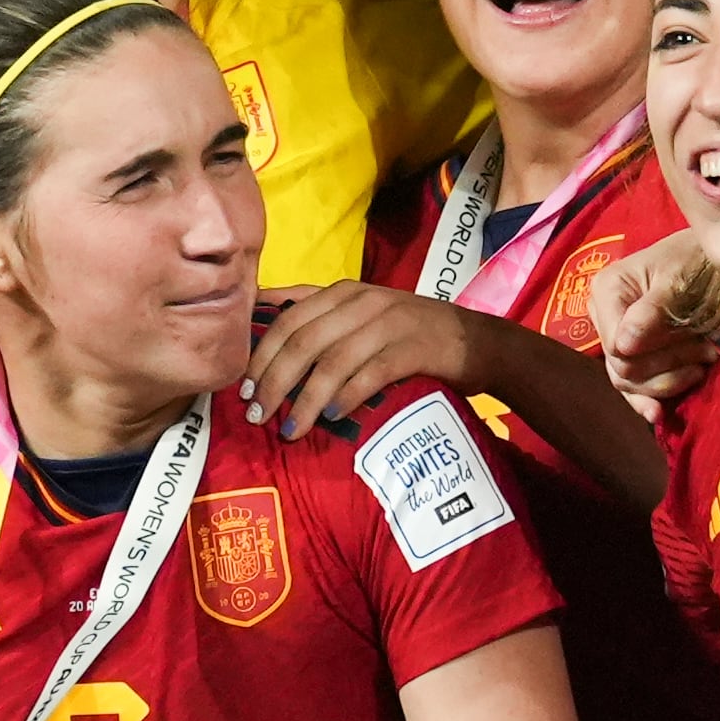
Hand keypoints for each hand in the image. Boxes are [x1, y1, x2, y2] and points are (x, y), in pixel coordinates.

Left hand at [245, 281, 487, 435]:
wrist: (476, 341)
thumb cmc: (410, 333)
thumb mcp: (362, 315)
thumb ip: (320, 319)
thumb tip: (263, 332)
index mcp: (342, 292)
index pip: (287, 318)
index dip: (261, 354)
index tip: (243, 387)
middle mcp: (361, 302)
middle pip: (303, 342)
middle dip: (274, 380)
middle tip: (258, 414)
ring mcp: (387, 323)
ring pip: (332, 361)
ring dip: (305, 399)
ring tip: (289, 428)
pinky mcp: (411, 349)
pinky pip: (369, 374)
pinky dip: (346, 397)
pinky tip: (331, 418)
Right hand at [590, 234, 711, 418]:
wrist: (714, 261)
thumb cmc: (699, 261)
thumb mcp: (680, 278)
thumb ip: (652, 310)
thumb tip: (623, 346)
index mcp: (607, 290)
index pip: (616, 344)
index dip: (651, 354)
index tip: (694, 345)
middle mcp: (604, 316)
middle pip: (623, 366)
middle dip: (668, 364)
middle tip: (708, 350)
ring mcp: (616, 338)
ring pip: (628, 381)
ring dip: (671, 379)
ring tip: (703, 360)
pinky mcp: (633, 355)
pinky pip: (631, 387)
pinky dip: (646, 400)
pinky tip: (657, 414)